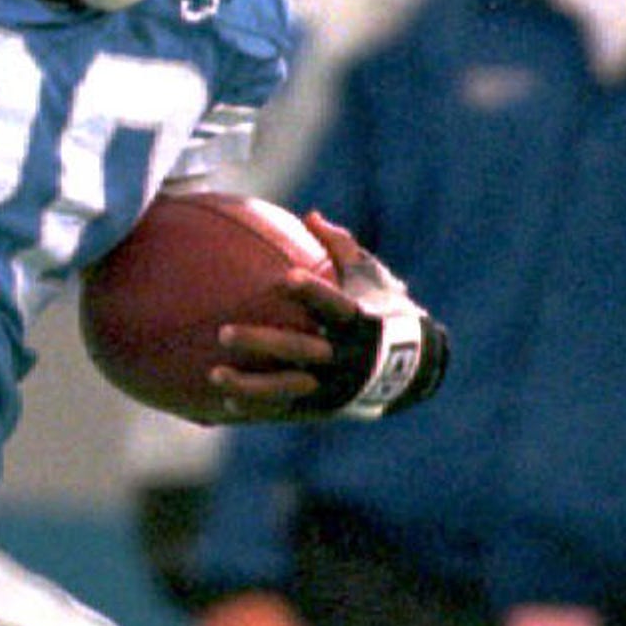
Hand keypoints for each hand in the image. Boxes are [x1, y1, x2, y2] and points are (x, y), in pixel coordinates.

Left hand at [211, 213, 447, 421]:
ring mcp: (335, 387)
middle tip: (223, 333)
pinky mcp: (324, 409)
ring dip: (250, 385)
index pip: (335, 305)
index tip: (287, 277)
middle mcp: (347, 357)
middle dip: (264, 343)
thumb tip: (310, 215)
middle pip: (301, 350)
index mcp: (359, 323)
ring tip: (213, 375)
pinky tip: (219, 406)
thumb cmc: (385, 311)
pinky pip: (285, 411)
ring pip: (288, 388)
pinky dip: (256, 408)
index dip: (313, 293)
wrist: (413, 370)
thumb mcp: (372, 279)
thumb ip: (342, 249)